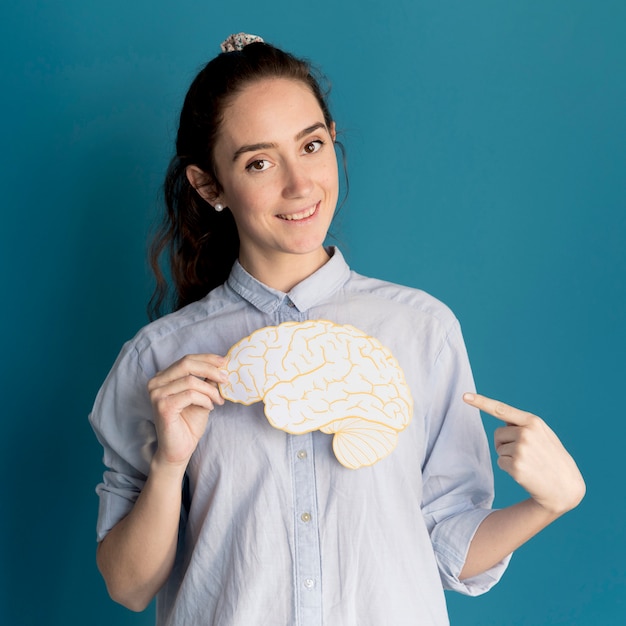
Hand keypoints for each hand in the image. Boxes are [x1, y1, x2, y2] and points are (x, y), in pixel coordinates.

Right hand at [148, 354, 227, 467]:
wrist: (179, 449)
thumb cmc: (189, 423)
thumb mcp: (202, 396)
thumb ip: (206, 380)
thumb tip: (221, 365)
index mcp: (163, 377)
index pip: (186, 360)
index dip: (207, 358)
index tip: (225, 361)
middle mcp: (156, 383)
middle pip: (186, 364)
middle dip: (210, 369)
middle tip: (226, 379)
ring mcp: (157, 394)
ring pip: (191, 381)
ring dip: (210, 390)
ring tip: (218, 400)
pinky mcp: (163, 406)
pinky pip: (190, 395)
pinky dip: (205, 400)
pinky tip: (209, 408)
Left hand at [463, 393, 585, 515]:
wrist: (565, 487)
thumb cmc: (552, 458)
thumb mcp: (543, 435)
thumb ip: (524, 425)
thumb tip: (503, 421)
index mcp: (533, 422)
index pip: (501, 409)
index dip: (481, 402)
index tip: (465, 396)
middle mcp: (526, 433)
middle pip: (498, 434)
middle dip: (506, 443)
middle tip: (526, 454)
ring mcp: (521, 450)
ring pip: (499, 449)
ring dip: (509, 457)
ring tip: (529, 463)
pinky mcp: (516, 466)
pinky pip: (500, 462)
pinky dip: (508, 468)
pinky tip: (525, 473)